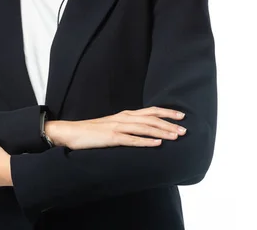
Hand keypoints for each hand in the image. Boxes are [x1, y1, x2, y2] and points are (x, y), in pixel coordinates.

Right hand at [46, 106, 186, 149]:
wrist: (71, 132)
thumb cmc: (92, 131)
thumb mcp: (112, 125)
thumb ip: (127, 126)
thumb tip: (143, 132)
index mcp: (125, 114)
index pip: (150, 111)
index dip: (166, 112)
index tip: (181, 116)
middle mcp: (123, 118)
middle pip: (151, 118)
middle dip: (169, 124)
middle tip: (185, 129)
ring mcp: (117, 127)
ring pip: (144, 128)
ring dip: (162, 132)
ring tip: (175, 136)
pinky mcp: (111, 137)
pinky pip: (131, 140)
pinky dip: (145, 142)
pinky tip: (157, 144)